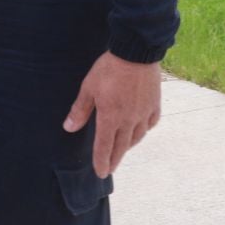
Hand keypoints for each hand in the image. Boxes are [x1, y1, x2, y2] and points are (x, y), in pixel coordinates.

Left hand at [62, 52, 161, 176]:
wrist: (136, 52)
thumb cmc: (109, 69)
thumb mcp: (89, 87)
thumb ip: (80, 110)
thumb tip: (69, 128)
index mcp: (110, 118)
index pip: (104, 147)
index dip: (101, 161)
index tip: (101, 172)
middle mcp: (128, 120)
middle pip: (121, 147)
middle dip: (114, 159)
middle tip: (110, 168)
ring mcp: (143, 113)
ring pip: (137, 137)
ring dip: (128, 146)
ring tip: (123, 149)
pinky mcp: (154, 104)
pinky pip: (150, 123)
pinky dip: (144, 130)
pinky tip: (141, 129)